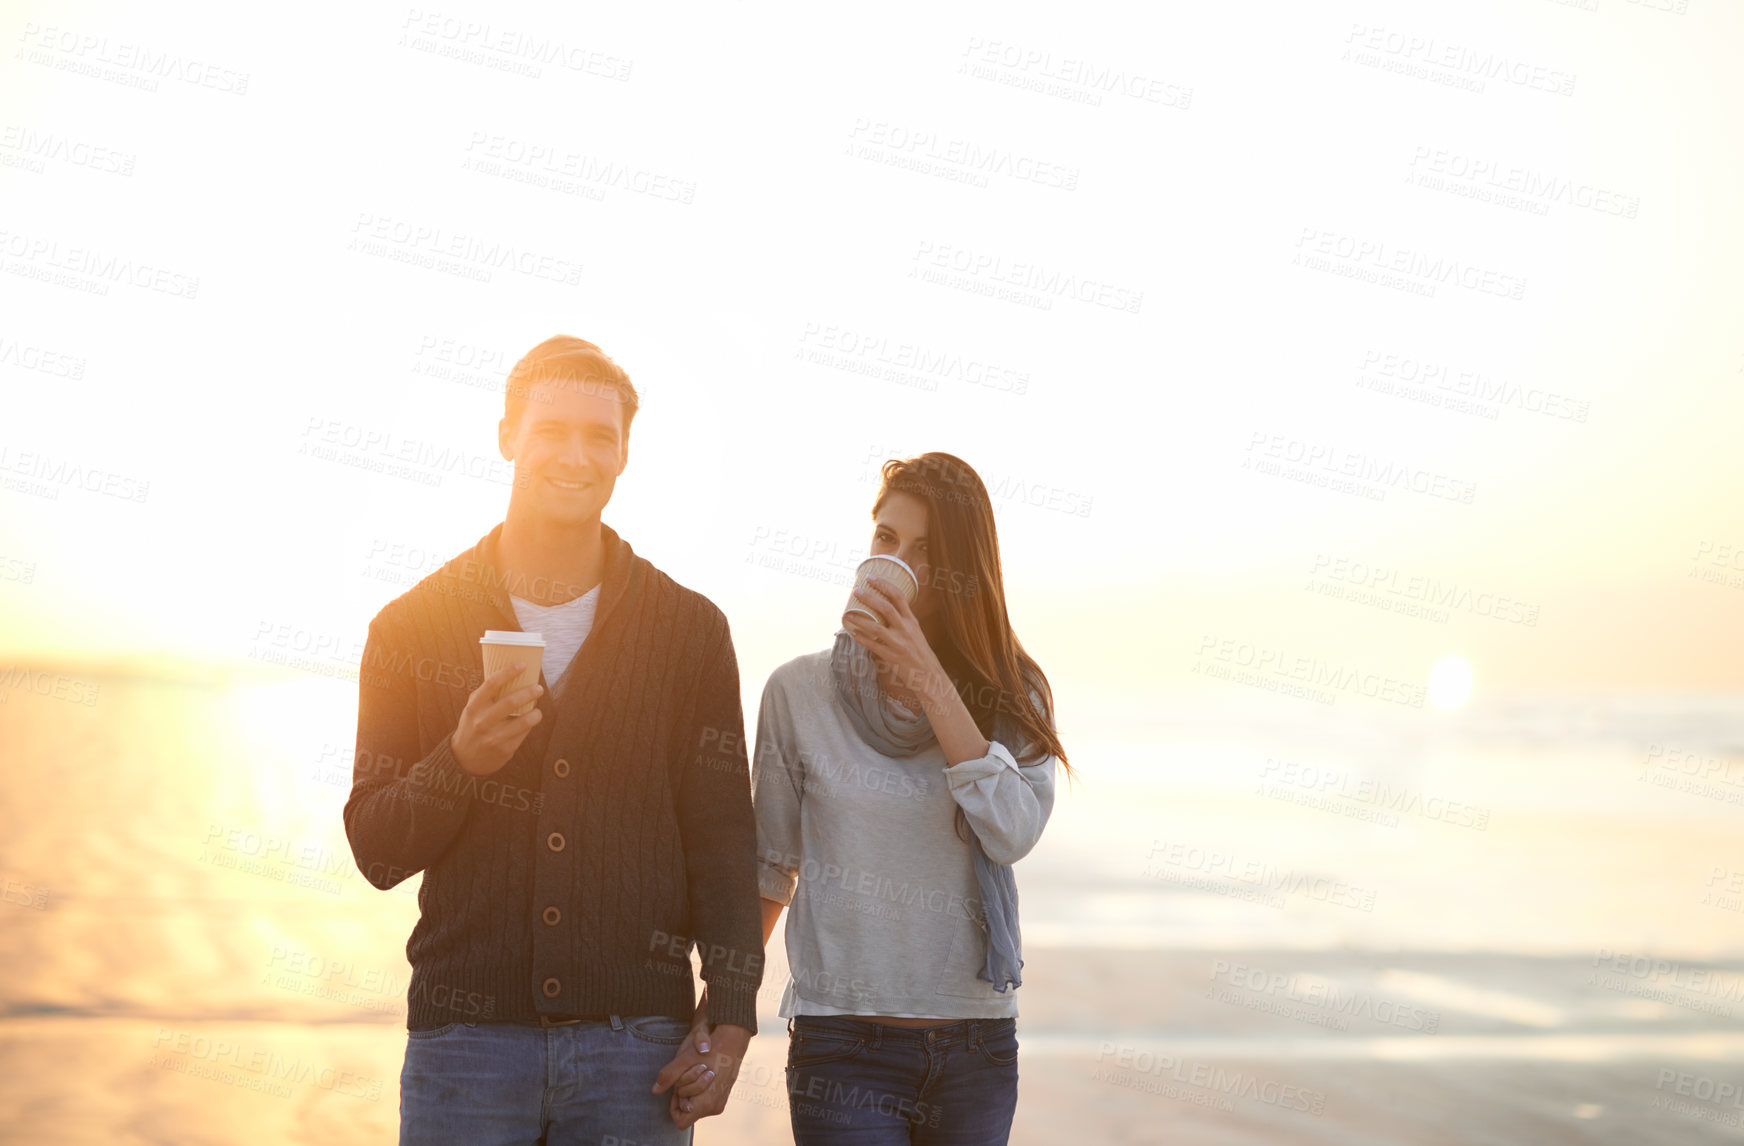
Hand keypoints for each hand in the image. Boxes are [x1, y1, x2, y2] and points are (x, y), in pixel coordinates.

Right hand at [450, 663, 542, 775]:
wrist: (464, 758)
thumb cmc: (473, 725)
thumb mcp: (473, 709)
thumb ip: (487, 694)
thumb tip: (512, 674)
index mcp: (474, 707)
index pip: (492, 684)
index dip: (508, 672)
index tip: (522, 665)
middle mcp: (483, 721)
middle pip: (511, 701)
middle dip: (529, 692)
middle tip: (538, 688)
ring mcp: (494, 736)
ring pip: (523, 720)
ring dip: (535, 713)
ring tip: (537, 710)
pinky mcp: (505, 749)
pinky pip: (524, 733)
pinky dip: (529, 726)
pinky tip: (529, 722)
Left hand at [657, 1022, 750, 1127]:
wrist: (734, 1040)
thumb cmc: (710, 1048)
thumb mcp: (685, 1060)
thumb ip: (668, 1076)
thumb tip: (654, 1090)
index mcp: (706, 1103)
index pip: (681, 1121)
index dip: (675, 1105)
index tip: (677, 1088)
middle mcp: (715, 1106)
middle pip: (687, 1111)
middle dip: (682, 1092)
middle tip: (687, 1074)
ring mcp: (719, 1102)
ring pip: (695, 1104)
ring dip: (690, 1089)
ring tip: (697, 1071)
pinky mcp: (722, 1096)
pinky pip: (703, 1100)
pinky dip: (698, 1088)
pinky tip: (702, 1072)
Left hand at [843, 576, 946, 714]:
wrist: (928, 675)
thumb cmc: (919, 651)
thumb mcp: (915, 631)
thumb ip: (901, 620)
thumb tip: (882, 609)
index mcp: (911, 620)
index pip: (899, 596)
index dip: (884, 585)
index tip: (870, 577)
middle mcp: (905, 629)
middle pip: (886, 608)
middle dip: (869, 597)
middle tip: (856, 591)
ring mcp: (898, 643)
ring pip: (876, 627)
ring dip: (860, 619)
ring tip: (847, 613)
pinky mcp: (891, 656)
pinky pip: (873, 646)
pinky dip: (862, 639)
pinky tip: (852, 633)